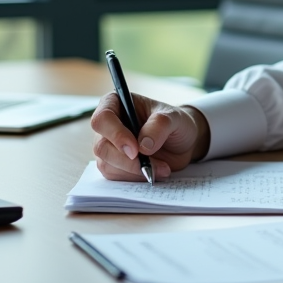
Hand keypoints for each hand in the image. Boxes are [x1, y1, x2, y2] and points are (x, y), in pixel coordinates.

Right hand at [90, 93, 210, 181]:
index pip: (102, 119)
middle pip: (101, 147)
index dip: (116, 135)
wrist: (180, 142)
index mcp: (116, 103)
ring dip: (135, 171)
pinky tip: (155, 172)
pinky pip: (116, 177)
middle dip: (126, 160)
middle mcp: (107, 126)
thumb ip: (160, 125)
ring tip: (161, 167)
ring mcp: (108, 146)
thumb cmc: (174, 122)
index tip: (135, 149)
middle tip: (149, 166)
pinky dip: (136, 178)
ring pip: (107, 165)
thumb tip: (143, 145)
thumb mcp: (174, 117)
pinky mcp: (113, 165)